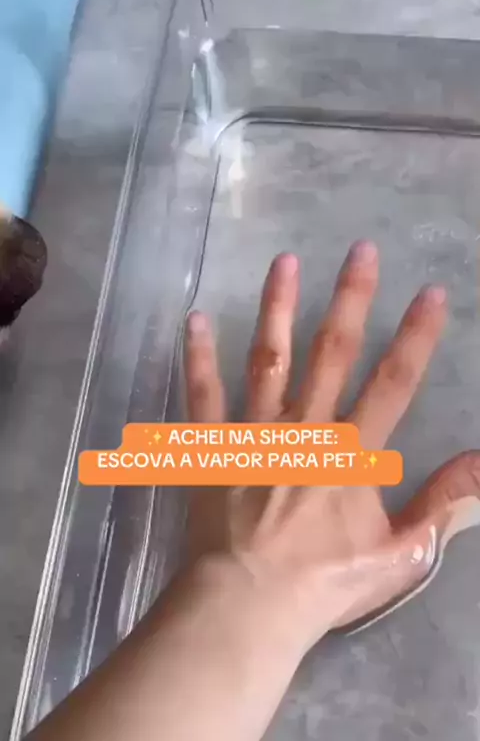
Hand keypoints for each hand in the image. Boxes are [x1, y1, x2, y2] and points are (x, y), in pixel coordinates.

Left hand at [183, 241, 479, 651]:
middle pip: (333, 352)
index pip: (393, 382)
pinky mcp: (213, 445)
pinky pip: (203, 395)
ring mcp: (255, 431)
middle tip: (361, 250)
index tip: (432, 293)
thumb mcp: (399, 554)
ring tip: (284, 262)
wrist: (250, 604)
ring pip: (270, 358)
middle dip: (351, 298)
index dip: (416, 337)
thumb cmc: (324, 583)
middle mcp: (305, 427)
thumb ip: (441, 505)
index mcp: (352, 451)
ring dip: (278, 308)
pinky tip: (193, 320)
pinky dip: (197, 358)